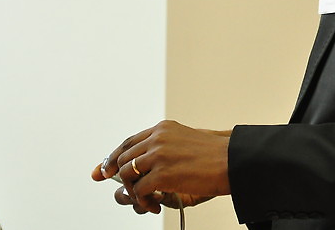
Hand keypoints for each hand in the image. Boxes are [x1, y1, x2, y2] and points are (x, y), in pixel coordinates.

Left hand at [91, 120, 230, 214]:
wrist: (232, 161)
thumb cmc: (214, 155)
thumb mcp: (185, 142)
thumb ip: (163, 149)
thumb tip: (144, 166)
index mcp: (162, 129)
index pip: (129, 142)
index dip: (112, 157)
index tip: (102, 170)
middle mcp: (157, 138)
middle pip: (123, 158)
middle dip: (117, 176)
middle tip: (123, 190)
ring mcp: (158, 155)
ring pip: (127, 174)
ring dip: (133, 191)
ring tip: (147, 200)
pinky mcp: (162, 173)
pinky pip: (139, 190)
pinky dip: (143, 201)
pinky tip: (154, 204)